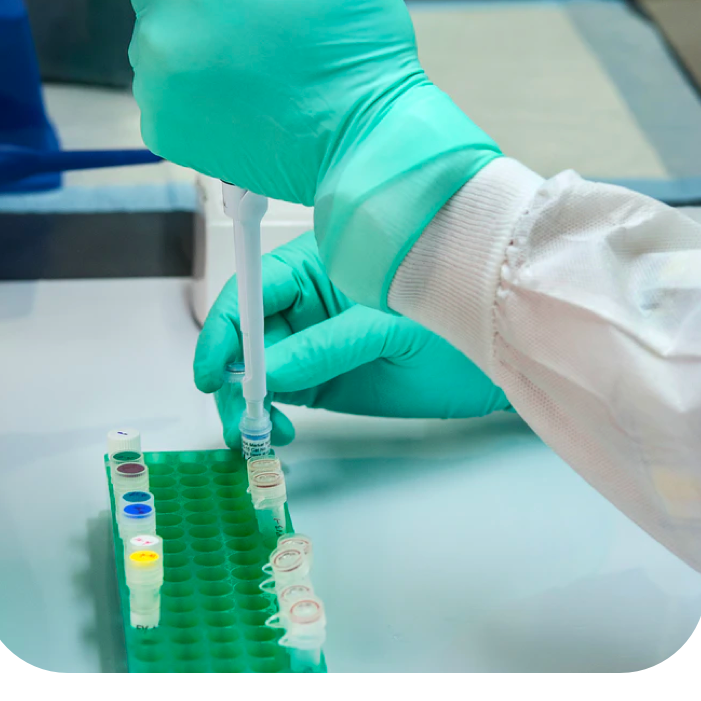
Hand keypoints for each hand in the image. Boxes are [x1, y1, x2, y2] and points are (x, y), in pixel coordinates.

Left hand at [130, 0, 500, 308]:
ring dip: (188, 40)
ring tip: (247, 59)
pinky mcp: (166, 133)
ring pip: (153, 41)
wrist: (365, 145)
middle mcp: (163, 38)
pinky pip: (160, 91)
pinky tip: (234, 93)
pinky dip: (188, 89)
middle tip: (250, 13)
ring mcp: (160, 91)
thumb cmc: (356, 53)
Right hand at [194, 233, 509, 447]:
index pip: (253, 291)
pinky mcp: (319, 381)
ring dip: (243, 403)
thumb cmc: (449, 321)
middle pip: (244, 335)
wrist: (489, 362)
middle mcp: (304, 305)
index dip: (223, 328)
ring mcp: (309, 344)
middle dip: (230, 376)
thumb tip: (266, 373)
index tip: (212, 370)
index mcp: (315, 268)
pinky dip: (265, 416)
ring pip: (254, 371)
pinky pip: (277, 396)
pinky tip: (276, 432)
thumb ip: (328, 347)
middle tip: (238, 416)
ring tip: (258, 432)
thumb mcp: (388, 327)